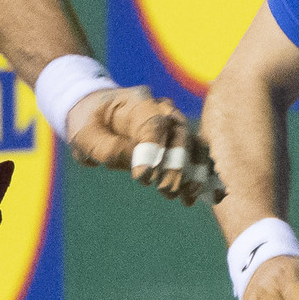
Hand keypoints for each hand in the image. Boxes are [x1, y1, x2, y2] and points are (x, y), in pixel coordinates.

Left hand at [66, 86, 214, 204]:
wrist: (97, 115)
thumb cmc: (88, 124)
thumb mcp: (84, 136)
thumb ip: (108, 149)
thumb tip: (140, 167)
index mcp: (137, 101)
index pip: (152, 122)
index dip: (152, 149)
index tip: (143, 178)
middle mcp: (161, 108)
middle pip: (179, 132)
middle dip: (176, 163)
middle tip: (166, 190)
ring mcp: (173, 123)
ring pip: (194, 144)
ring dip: (194, 172)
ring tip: (188, 198)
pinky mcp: (179, 141)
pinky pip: (198, 156)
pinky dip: (205, 175)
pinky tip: (214, 196)